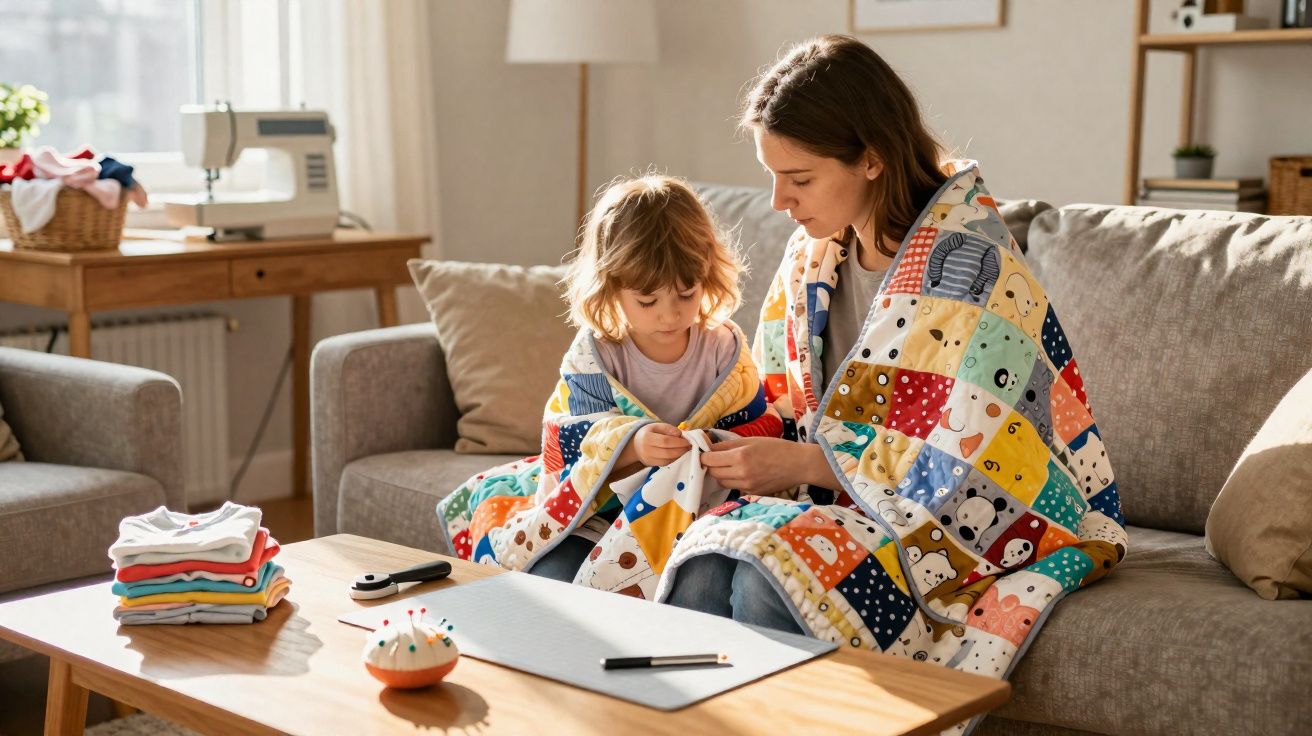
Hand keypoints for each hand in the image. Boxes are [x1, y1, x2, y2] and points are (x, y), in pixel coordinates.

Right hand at [633, 423, 691, 466]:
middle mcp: (646, 450)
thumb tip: (680, 434)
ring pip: (667, 460)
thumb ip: (668, 428)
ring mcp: (648, 459)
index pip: (665, 441)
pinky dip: (674, 460)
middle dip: (681, 450)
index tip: (688, 441)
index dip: (678, 442)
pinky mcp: (651, 465)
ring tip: (686, 450)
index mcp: (647, 437)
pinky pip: (665, 464)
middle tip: (689, 447)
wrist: (636, 444)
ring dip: (679, 456)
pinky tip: (679, 455)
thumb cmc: (649, 433)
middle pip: (667, 452)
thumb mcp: (657, 426)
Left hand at [700, 437, 837, 495]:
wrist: (798, 465)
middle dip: (712, 465)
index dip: (704, 455)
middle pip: (713, 472)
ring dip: (721, 474)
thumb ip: (728, 445)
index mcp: (740, 457)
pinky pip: (734, 488)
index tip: (705, 452)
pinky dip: (734, 481)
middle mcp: (742, 473)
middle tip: (718, 458)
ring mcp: (747, 486)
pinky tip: (744, 474)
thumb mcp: (751, 440)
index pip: (709, 460)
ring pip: (721, 482)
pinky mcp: (752, 494)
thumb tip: (709, 447)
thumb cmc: (776, 448)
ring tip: (731, 466)